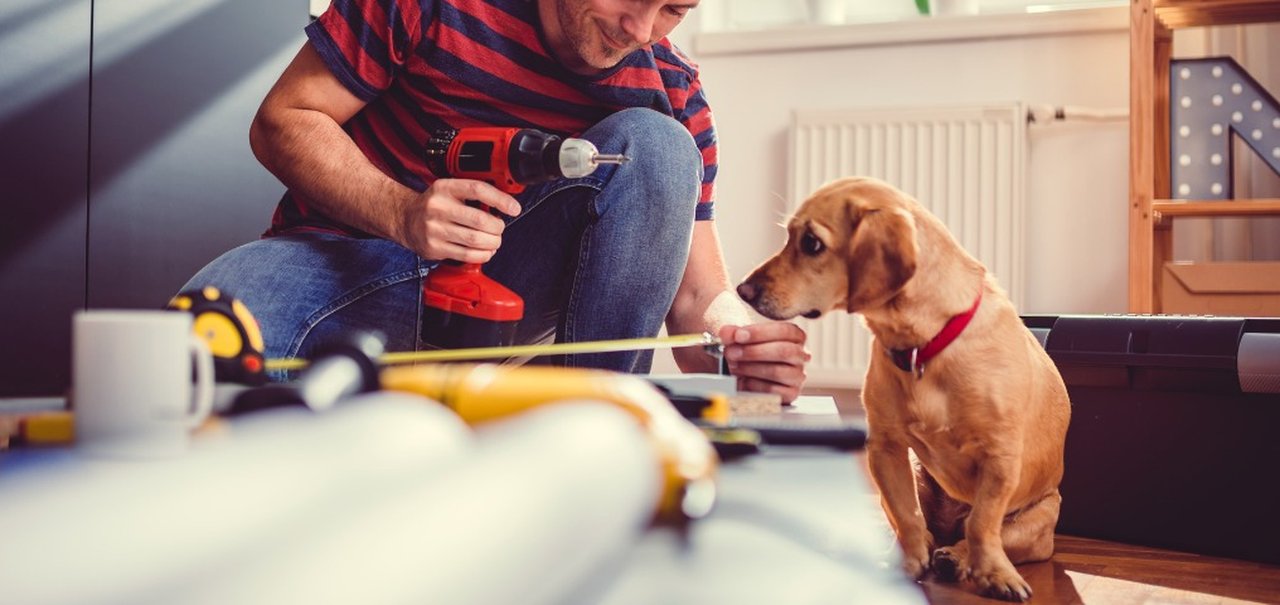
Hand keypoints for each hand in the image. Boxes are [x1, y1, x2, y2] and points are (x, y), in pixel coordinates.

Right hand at [399, 178, 520, 261]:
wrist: (405, 219)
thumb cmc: (434, 205)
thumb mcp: (450, 191)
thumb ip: (472, 194)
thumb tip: (506, 203)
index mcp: (444, 188)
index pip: (477, 190)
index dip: (500, 200)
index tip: (514, 208)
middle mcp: (437, 207)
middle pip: (479, 220)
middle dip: (497, 227)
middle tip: (499, 228)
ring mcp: (434, 229)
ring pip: (475, 240)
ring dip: (492, 243)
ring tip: (494, 240)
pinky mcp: (434, 248)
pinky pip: (467, 255)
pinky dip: (483, 255)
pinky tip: (485, 250)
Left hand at [717, 322, 808, 402]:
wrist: (746, 374)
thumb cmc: (748, 352)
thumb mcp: (740, 339)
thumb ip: (732, 334)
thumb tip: (727, 333)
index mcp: (794, 336)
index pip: (785, 331)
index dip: (760, 333)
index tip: (738, 335)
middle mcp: (801, 355)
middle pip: (784, 351)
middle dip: (753, 351)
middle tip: (731, 353)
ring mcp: (798, 375)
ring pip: (778, 371)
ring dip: (751, 368)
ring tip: (734, 366)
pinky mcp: (791, 393)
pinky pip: (774, 391)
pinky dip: (754, 385)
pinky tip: (743, 381)